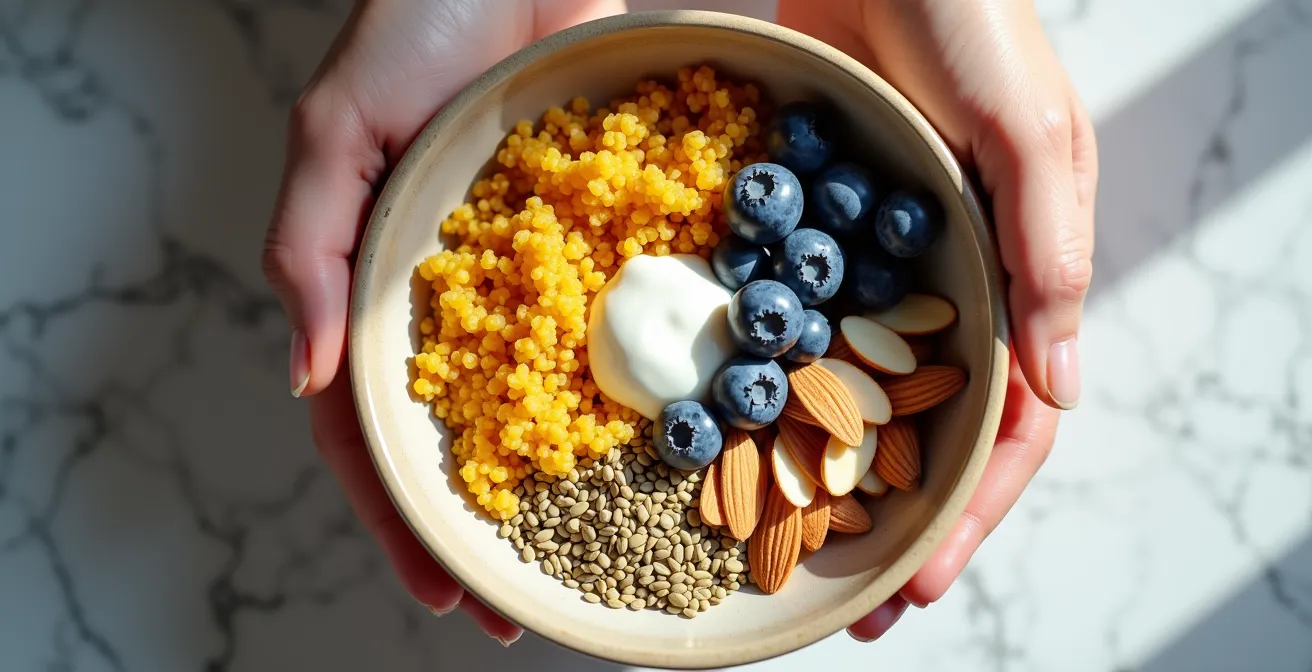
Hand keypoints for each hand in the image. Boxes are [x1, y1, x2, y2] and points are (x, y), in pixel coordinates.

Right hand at [261, 0, 625, 645]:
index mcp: (383, 285)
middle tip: (524, 606)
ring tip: (609, 547)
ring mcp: (540, 272)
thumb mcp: (337, 128)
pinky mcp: (607, 232)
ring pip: (551, 392)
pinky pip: (626, 315)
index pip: (376, 429)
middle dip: (493, 525)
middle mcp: (463, 296)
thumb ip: (310, 245)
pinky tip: (680, 433)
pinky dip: (646, 378)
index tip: (446, 592)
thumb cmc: (412, 20)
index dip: (404, 516)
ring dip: (573, 474)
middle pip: (468, 433)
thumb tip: (307, 376)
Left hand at [776, 0, 1097, 640]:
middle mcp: (950, 290)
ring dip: (831, 475)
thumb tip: (1062, 393)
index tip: (914, 581)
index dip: (969, 511)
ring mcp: (879, 272)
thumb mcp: (1031, 132)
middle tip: (851, 605)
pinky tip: (735, 439)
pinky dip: (776, 388)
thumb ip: (1048, 253)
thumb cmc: (977, 22)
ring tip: (788, 549)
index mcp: (1019, 280)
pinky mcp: (815, 240)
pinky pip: (798, 328)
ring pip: (861, 396)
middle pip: (930, 432)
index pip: (1007, 427)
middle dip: (897, 521)